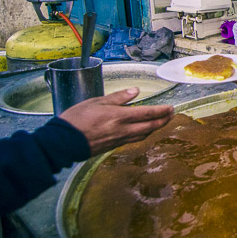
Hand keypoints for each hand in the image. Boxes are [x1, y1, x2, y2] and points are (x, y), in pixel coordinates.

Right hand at [59, 88, 173, 155]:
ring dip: (155, 128)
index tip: (171, 108)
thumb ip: (118, 97)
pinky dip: (143, 134)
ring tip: (162, 122)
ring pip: (144, 134)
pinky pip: (134, 140)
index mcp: (119, 116)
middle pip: (150, 126)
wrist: (63, 142)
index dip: (162, 111)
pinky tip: (144, 131)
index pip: (147, 113)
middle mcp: (122, 129)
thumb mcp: (97, 101)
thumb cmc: (77, 119)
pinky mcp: (113, 146)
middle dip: (164, 120)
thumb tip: (135, 91)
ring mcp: (119, 140)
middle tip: (172, 115)